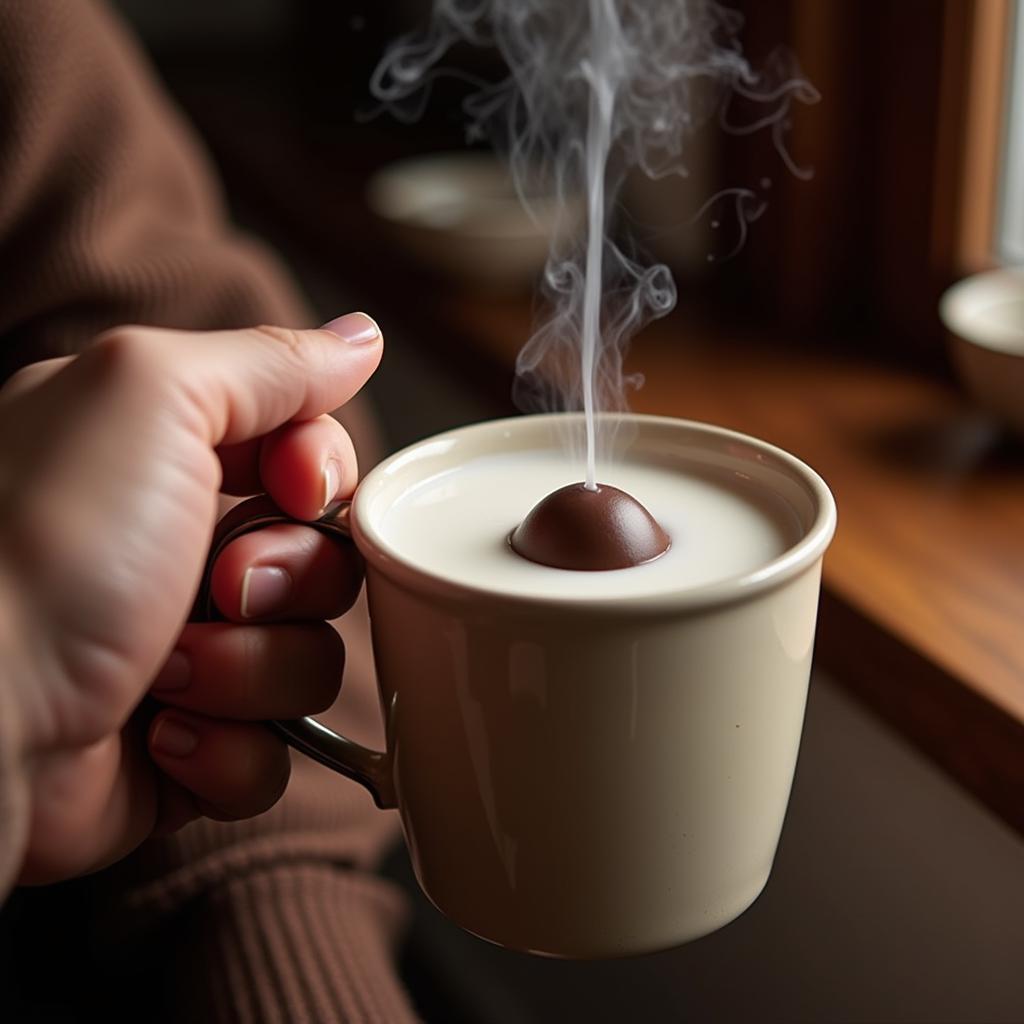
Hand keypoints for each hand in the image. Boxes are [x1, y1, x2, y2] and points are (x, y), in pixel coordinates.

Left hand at [0, 315, 382, 883]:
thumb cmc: (41, 548)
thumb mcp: (151, 397)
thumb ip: (267, 362)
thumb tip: (361, 338)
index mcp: (159, 457)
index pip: (306, 454)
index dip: (324, 474)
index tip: (299, 489)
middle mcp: (173, 551)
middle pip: (323, 559)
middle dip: (291, 579)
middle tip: (223, 586)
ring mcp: (184, 654)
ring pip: (309, 659)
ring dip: (253, 671)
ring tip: (168, 676)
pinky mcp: (186, 747)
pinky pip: (274, 754)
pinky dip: (230, 751)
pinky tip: (161, 738)